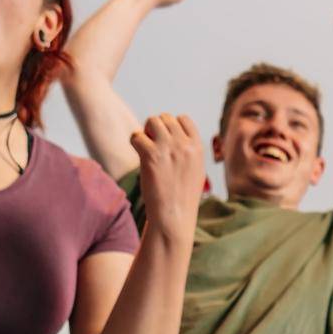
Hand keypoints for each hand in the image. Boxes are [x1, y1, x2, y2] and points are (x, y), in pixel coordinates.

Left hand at [131, 114, 203, 244]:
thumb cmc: (183, 197)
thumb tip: (177, 137)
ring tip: (146, 149)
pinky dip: (135, 142)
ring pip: (151, 121)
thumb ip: (189, 152)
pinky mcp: (151, 156)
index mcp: (197, 147)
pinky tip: (139, 155)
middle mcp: (184, 144)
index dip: (172, 125)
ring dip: (145, 132)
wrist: (174, 215)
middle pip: (165, 118)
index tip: (167, 140)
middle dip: (156, 128)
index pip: (183, 119)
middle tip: (153, 145)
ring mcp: (167, 148)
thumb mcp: (196, 171)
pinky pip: (137, 135)